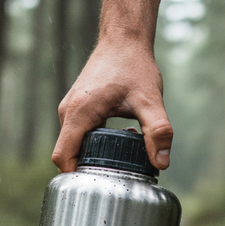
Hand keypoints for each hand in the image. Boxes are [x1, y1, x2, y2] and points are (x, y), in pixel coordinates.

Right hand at [52, 38, 173, 172]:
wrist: (124, 39)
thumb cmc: (134, 65)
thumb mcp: (150, 100)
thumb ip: (158, 131)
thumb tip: (162, 162)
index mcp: (79, 113)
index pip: (62, 157)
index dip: (75, 177)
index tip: (97, 187)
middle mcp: (68, 112)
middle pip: (67, 155)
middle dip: (88, 170)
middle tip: (116, 177)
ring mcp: (70, 110)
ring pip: (73, 145)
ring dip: (92, 156)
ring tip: (119, 160)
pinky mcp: (77, 108)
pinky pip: (78, 135)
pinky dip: (93, 144)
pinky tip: (116, 144)